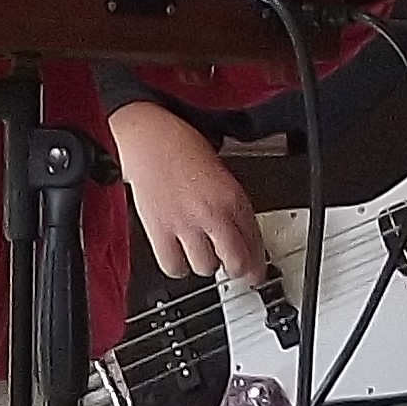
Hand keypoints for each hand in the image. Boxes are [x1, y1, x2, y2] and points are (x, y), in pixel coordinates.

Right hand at [110, 98, 265, 280]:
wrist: (148, 136)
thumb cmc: (179, 145)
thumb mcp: (221, 172)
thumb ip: (231, 204)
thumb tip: (238, 233)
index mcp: (233, 196)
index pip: (256, 242)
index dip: (257, 262)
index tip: (255, 269)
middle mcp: (213, 212)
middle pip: (237, 262)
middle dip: (236, 269)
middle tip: (231, 268)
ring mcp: (186, 224)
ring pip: (206, 267)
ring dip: (205, 264)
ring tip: (200, 253)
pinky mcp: (160, 231)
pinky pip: (174, 266)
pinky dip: (177, 266)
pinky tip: (178, 255)